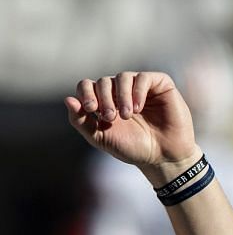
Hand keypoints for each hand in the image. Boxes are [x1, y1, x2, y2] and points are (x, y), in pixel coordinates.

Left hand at [65, 71, 200, 183]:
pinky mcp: (161, 86)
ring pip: (123, 77)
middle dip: (104, 98)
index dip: (86, 93)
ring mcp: (141, 87)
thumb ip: (80, 121)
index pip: (88, 86)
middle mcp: (122, 91)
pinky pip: (144, 78)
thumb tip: (68, 100)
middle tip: (110, 117)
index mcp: (105, 101)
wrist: (163, 158)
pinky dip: (138, 91)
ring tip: (127, 115)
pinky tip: (138, 107)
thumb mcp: (100, 137)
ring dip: (121, 96)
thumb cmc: (133, 148)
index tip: (91, 110)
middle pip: (104, 81)